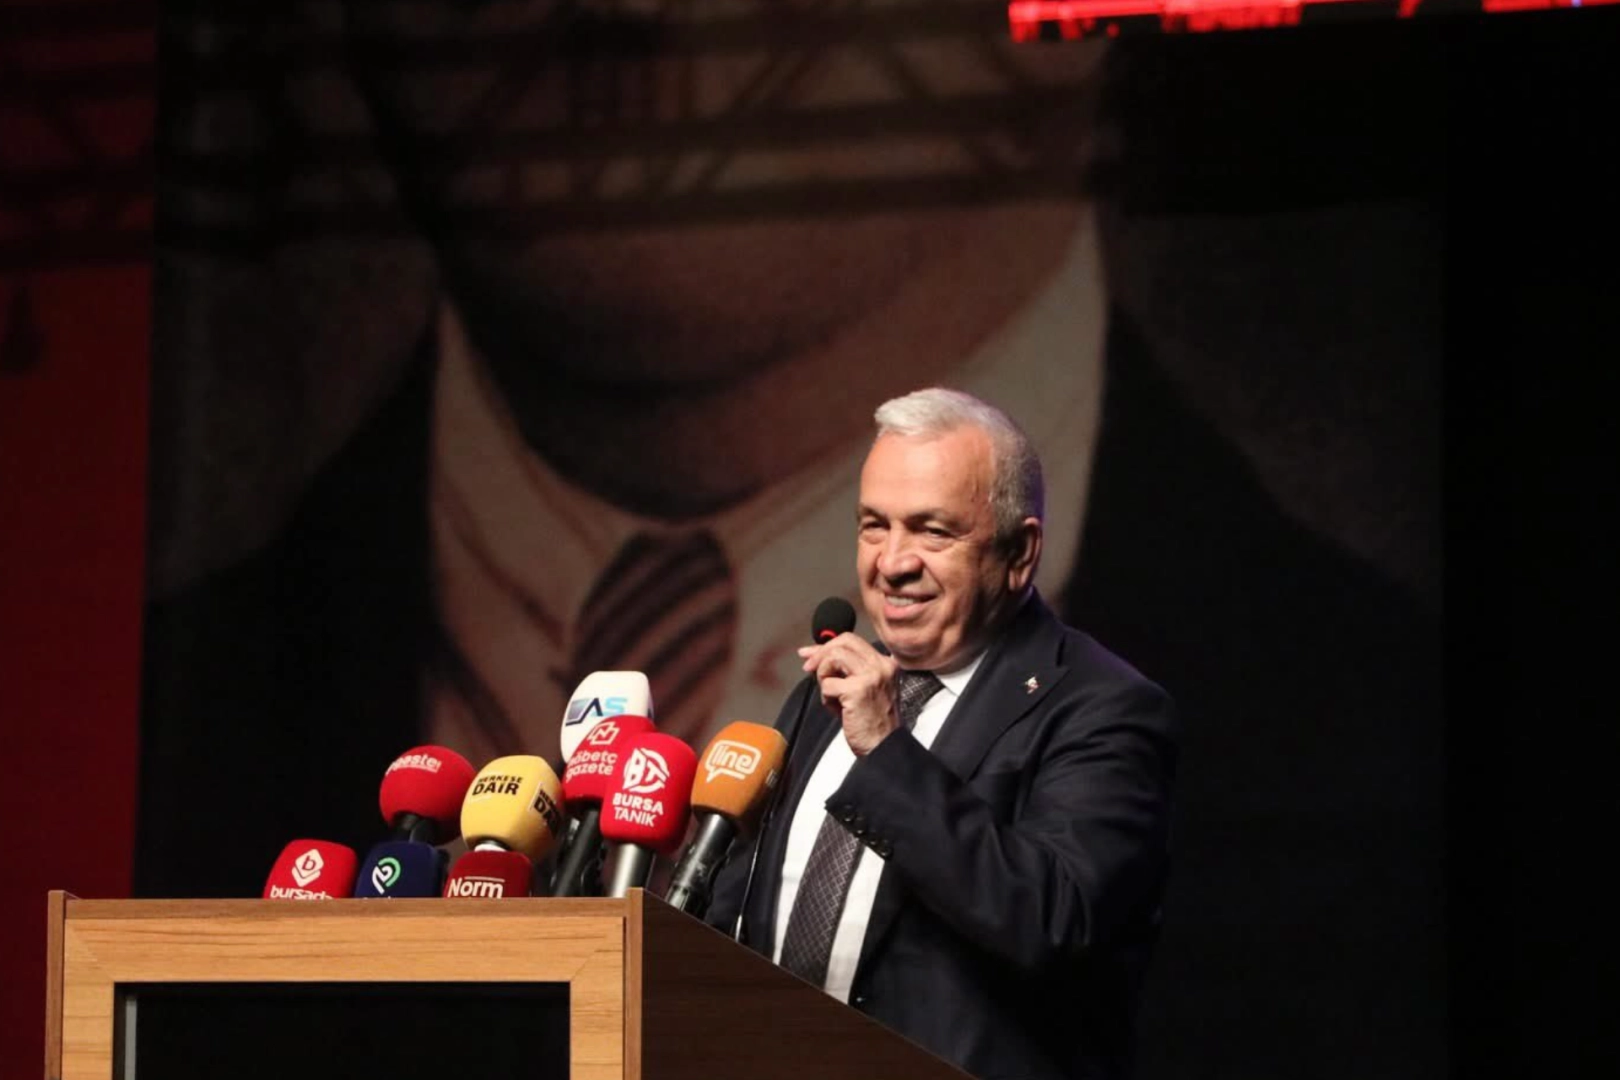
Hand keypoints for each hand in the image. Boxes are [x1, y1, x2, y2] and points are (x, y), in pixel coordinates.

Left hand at [797, 633, 901, 755]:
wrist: (884, 747)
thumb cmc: (872, 723)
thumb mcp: (863, 688)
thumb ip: (845, 669)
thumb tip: (813, 654)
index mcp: (885, 663)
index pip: (851, 641)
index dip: (826, 645)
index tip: (809, 654)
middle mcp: (881, 665)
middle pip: (843, 642)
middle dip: (820, 654)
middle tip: (808, 669)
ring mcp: (871, 676)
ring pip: (834, 657)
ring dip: (823, 675)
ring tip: (831, 696)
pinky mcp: (857, 690)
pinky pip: (827, 684)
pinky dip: (826, 699)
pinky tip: (837, 711)